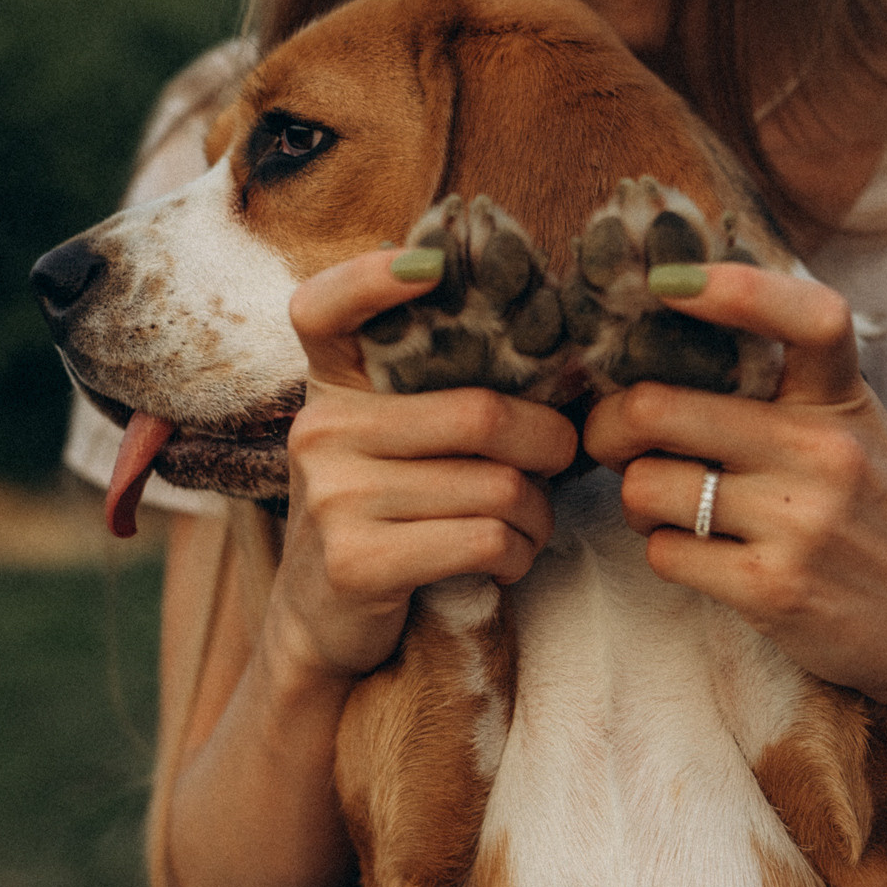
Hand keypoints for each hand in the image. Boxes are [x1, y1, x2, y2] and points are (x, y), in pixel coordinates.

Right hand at [270, 251, 578, 681]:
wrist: (321, 620)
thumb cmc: (384, 515)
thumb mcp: (385, 442)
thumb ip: (437, 394)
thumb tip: (565, 367)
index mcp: (329, 387)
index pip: (325, 307)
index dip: (371, 276)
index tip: (430, 266)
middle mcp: (320, 430)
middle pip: (481, 413)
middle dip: (548, 445)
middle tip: (560, 465)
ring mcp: (333, 497)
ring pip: (497, 487)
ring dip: (538, 515)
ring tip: (527, 526)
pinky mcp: (358, 562)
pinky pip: (486, 540)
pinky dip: (518, 555)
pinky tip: (504, 561)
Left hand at [580, 264, 886, 724]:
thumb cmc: (876, 520)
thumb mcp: (853, 434)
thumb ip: (780, 392)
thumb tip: (656, 356)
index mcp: (840, 400)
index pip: (807, 316)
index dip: (732, 289)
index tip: (665, 283)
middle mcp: (823, 452)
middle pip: (656, 409)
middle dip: (608, 428)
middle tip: (610, 442)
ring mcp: (798, 522)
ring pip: (644, 487)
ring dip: (637, 501)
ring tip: (671, 510)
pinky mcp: (771, 589)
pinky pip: (663, 553)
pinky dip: (665, 553)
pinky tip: (703, 556)